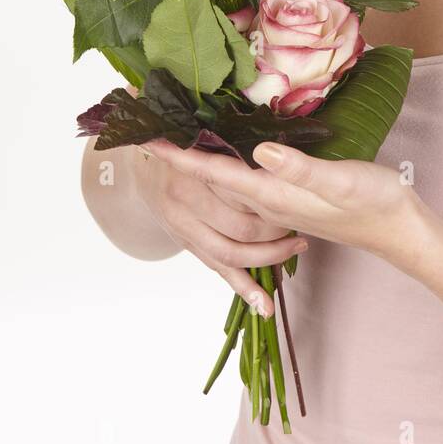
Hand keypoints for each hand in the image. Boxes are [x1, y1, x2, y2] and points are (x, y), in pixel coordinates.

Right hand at [131, 141, 308, 313]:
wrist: (142, 164)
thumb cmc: (182, 145)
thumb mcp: (206, 138)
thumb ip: (234, 152)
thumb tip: (275, 154)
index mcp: (196, 171)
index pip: (242, 194)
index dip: (273, 202)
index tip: (299, 200)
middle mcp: (186, 202)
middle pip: (240, 228)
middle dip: (276, 232)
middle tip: (300, 225)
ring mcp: (184, 227)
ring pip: (230, 255)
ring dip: (267, 259)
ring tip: (294, 251)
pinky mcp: (187, 244)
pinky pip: (217, 269)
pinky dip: (242, 288)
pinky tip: (262, 304)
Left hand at [142, 138, 423, 265]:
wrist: (400, 232)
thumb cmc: (377, 203)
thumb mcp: (342, 181)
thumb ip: (301, 170)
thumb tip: (260, 151)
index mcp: (275, 195)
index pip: (216, 173)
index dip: (181, 156)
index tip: (147, 139)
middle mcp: (269, 202)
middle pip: (213, 179)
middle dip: (180, 157)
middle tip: (151, 126)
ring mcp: (279, 205)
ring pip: (228, 183)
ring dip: (200, 161)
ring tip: (177, 136)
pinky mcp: (292, 202)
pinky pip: (248, 188)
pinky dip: (227, 169)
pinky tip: (228, 157)